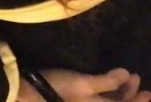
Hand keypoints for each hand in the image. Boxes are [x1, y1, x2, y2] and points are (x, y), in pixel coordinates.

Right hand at [19, 68, 150, 101]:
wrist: (33, 95)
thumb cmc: (61, 90)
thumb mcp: (85, 83)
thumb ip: (108, 81)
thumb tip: (127, 74)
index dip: (141, 101)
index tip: (149, 91)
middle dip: (131, 95)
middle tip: (137, 79)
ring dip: (121, 93)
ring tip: (126, 79)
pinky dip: (109, 94)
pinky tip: (108, 85)